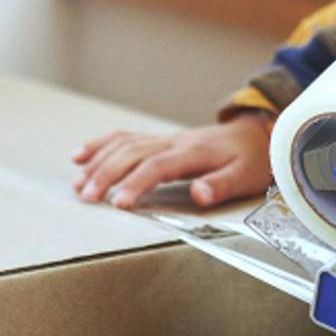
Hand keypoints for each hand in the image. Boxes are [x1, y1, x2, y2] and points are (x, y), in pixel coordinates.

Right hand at [70, 110, 275, 208]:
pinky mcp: (160, 141)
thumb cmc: (251, 158)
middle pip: (132, 152)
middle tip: (86, 197)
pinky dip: (101, 145)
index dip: (136, 183)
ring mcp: (165, 139)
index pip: (158, 166)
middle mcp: (174, 142)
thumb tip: (199, 194)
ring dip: (98, 161)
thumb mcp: (245, 175)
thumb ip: (220, 185)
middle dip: (106, 173)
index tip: (118, 203)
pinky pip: (125, 137)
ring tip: (78, 184)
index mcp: (194, 152)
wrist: (257, 132)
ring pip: (124, 144)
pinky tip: (80, 156)